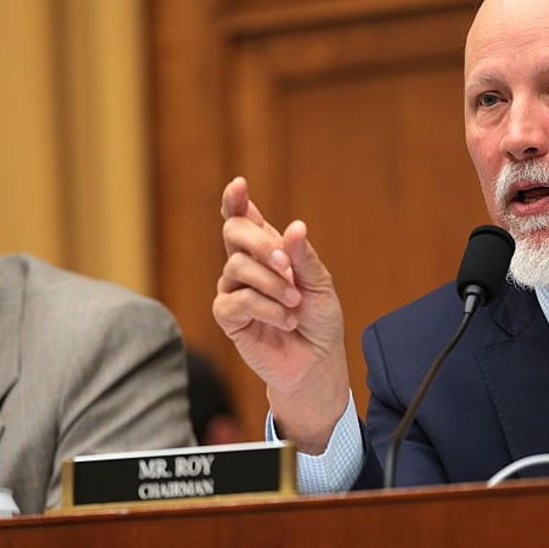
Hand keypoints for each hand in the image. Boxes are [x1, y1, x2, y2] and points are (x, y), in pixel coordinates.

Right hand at [212, 177, 349, 453]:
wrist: (316, 362)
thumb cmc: (318, 321)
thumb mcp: (319, 285)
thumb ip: (303, 258)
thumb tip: (294, 228)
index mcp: (267, 250)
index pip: (244, 218)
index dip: (236, 200)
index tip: (239, 185)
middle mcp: (245, 266)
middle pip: (233, 234)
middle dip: (260, 244)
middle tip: (288, 266)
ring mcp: (233, 290)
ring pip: (236, 268)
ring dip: (271, 283)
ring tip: (294, 303)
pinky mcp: (229, 317)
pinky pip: (237, 302)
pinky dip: (266, 309)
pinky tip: (285, 321)